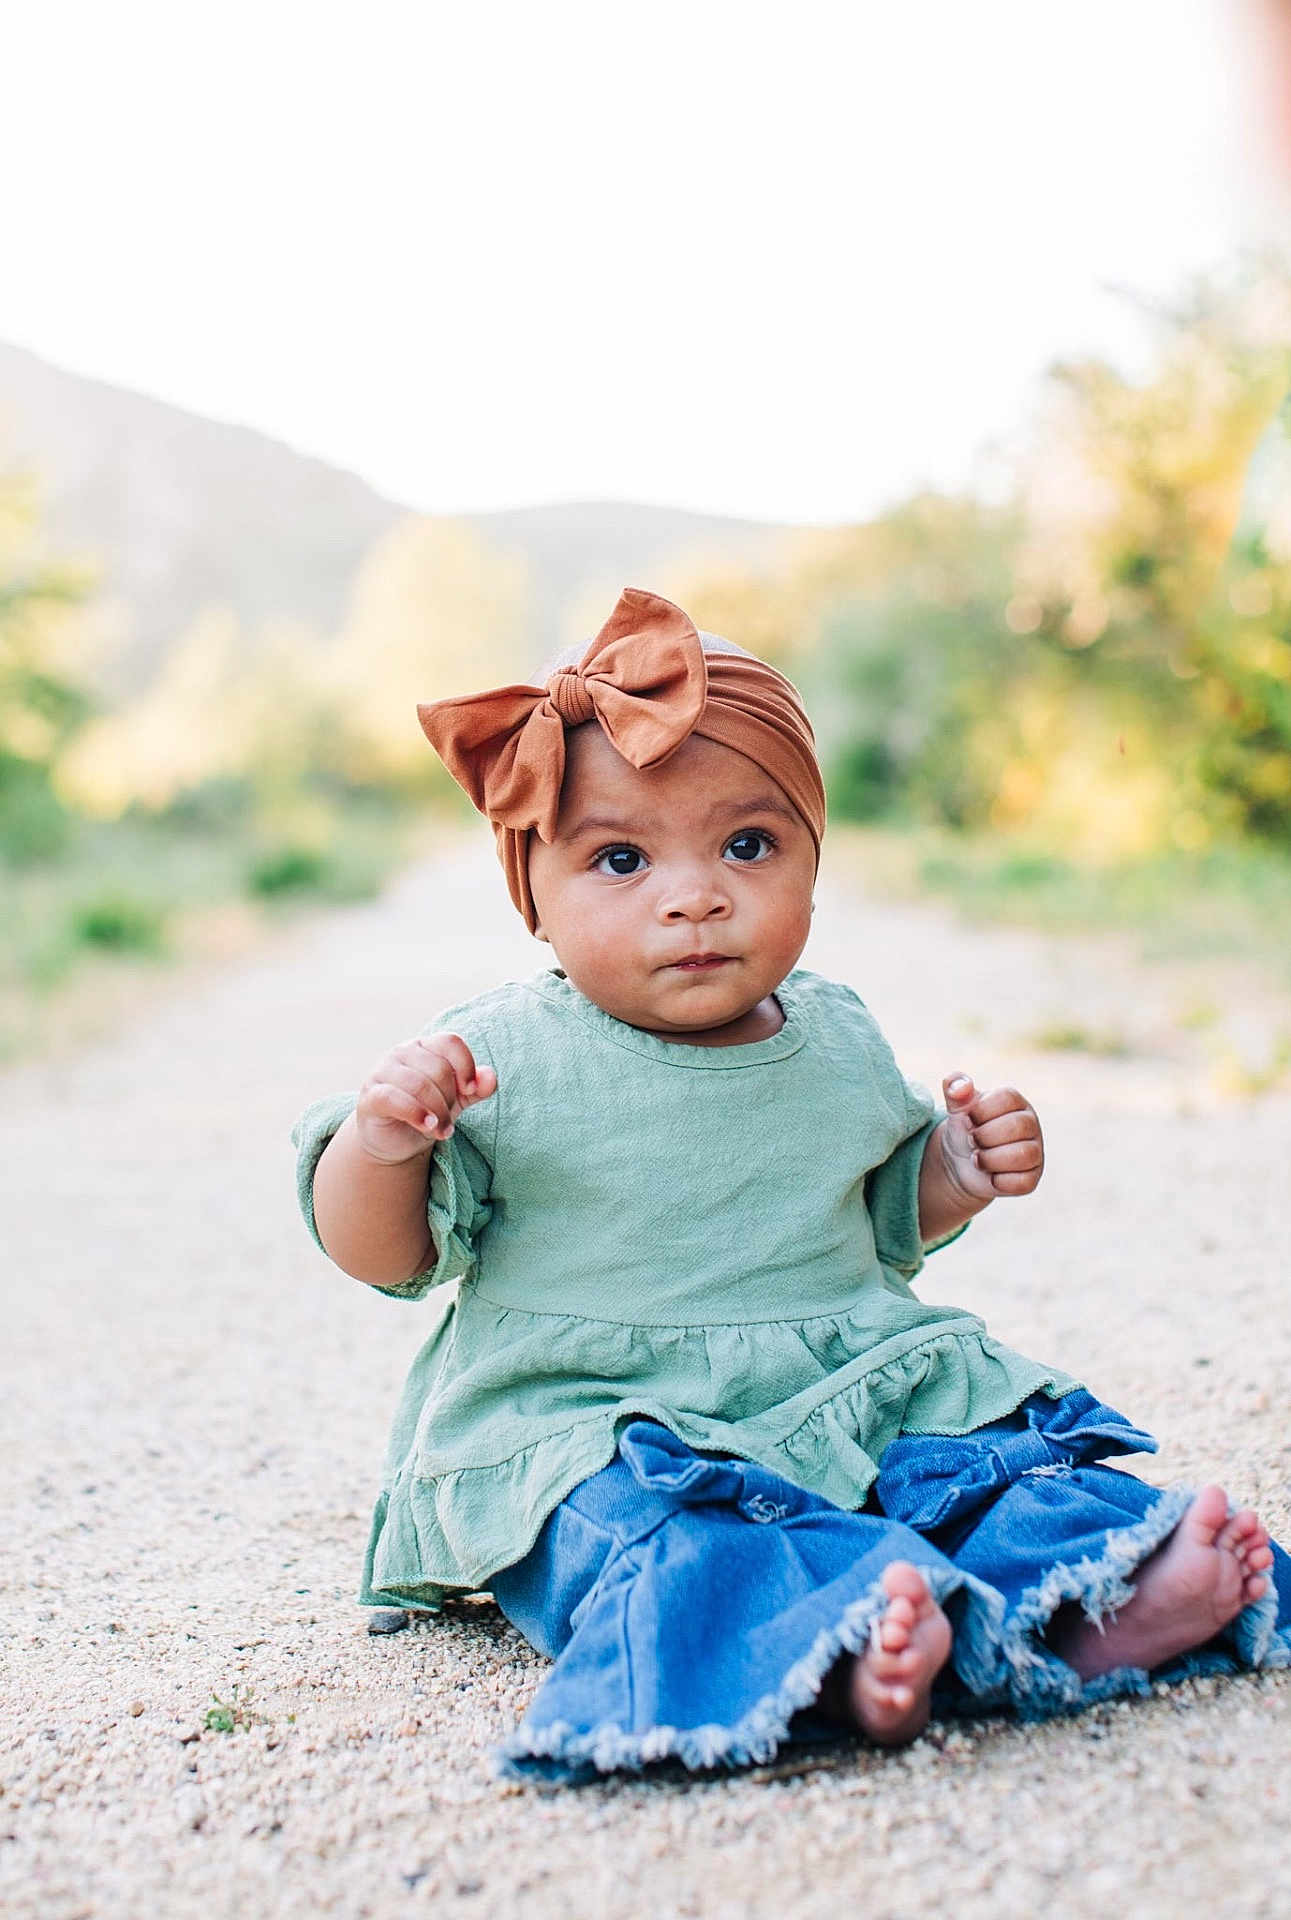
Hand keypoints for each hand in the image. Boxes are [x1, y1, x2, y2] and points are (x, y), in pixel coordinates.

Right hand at [353, 1033, 496, 1165]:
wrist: (395, 1141)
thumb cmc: (427, 1111)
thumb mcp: (457, 1100)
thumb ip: (477, 1088)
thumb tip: (491, 1077)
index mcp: (424, 1047)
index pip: (450, 1042)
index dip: (465, 1065)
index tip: (471, 1091)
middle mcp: (402, 1053)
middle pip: (438, 1069)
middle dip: (450, 1100)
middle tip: (449, 1123)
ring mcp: (382, 1072)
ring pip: (419, 1084)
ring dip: (437, 1112)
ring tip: (441, 1131)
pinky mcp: (370, 1096)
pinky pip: (394, 1098)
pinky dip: (415, 1113)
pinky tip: (426, 1126)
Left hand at [935, 1073, 1043, 1205]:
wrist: (961, 1162)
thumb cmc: (966, 1128)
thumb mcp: (957, 1107)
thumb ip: (954, 1088)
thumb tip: (960, 1086)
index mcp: (1015, 1102)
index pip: (1007, 1098)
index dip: (981, 1110)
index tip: (970, 1118)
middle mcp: (1030, 1125)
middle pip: (1017, 1126)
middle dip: (985, 1136)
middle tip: (972, 1140)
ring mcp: (1034, 1152)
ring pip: (1023, 1155)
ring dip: (990, 1159)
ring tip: (977, 1158)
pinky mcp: (1031, 1178)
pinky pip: (1022, 1182)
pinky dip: (999, 1181)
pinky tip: (989, 1176)